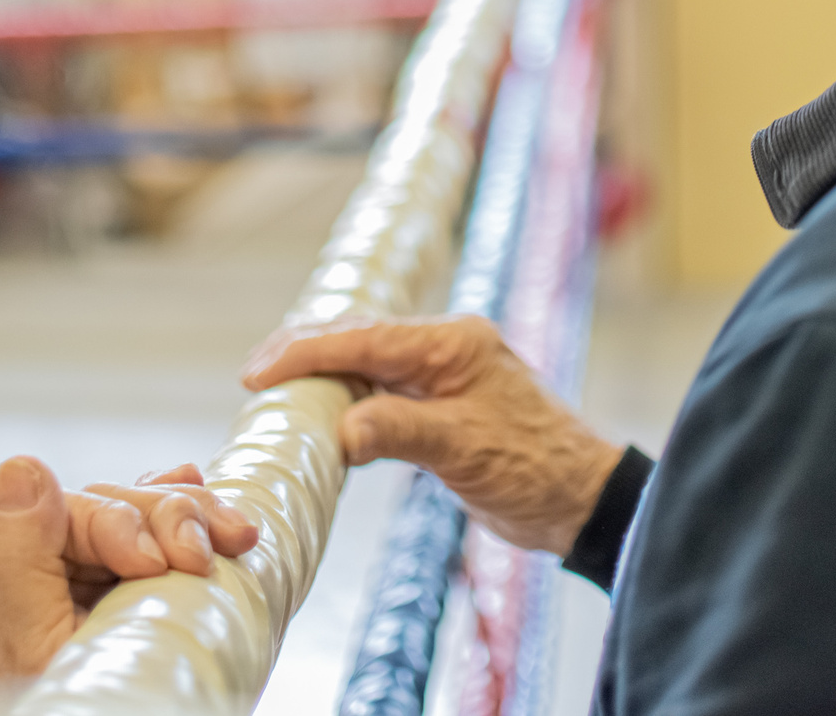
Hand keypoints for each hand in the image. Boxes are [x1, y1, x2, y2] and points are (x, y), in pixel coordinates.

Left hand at [0, 457, 257, 708]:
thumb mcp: (30, 654)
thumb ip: (17, 564)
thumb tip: (19, 469)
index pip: (48, 520)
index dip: (115, 524)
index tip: (162, 564)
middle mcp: (23, 597)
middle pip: (100, 511)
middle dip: (164, 518)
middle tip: (210, 550)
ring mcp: (79, 601)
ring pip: (137, 518)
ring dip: (191, 517)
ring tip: (234, 536)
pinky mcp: (128, 609)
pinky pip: (154, 541)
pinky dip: (186, 517)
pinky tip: (205, 500)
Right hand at [242, 314, 621, 556]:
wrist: (581, 499)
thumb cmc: (535, 470)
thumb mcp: (463, 451)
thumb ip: (400, 432)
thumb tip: (340, 432)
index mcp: (453, 344)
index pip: (365, 337)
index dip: (307, 351)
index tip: (257, 371)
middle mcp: (447, 349)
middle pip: (361, 339)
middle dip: (306, 354)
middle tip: (254, 378)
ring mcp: (445, 376)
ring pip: (369, 363)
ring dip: (324, 375)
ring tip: (276, 393)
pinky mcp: (444, 406)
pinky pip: (383, 390)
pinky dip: (349, 400)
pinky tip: (325, 417)